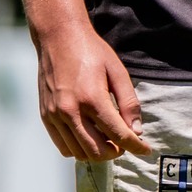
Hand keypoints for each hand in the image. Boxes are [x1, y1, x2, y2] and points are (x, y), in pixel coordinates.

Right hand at [35, 25, 148, 160]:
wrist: (58, 37)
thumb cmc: (91, 51)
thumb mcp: (117, 71)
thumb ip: (129, 103)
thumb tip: (136, 131)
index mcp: (92, 98)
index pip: (119, 135)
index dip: (136, 146)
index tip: (145, 150)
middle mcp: (71, 110)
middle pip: (98, 151)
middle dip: (117, 152)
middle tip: (125, 142)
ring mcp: (55, 115)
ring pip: (80, 153)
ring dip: (98, 153)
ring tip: (108, 140)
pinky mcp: (46, 116)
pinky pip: (63, 146)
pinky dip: (79, 149)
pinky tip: (89, 137)